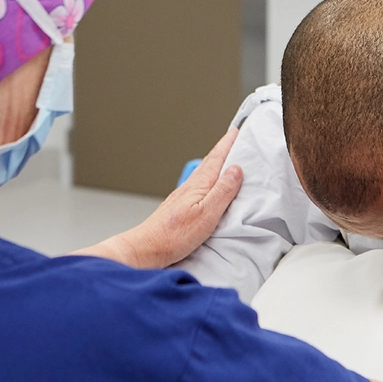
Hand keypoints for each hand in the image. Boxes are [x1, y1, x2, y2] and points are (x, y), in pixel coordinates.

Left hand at [71, 129, 243, 267]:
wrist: (146, 250)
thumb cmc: (174, 236)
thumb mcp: (207, 214)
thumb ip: (223, 190)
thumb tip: (236, 169)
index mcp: (199, 185)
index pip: (216, 158)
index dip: (227, 144)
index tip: (236, 131)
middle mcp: (189, 187)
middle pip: (209, 163)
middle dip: (222, 151)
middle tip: (233, 140)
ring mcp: (182, 197)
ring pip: (203, 175)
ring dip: (216, 165)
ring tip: (226, 161)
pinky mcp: (179, 208)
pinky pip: (199, 187)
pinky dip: (208, 181)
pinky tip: (209, 188)